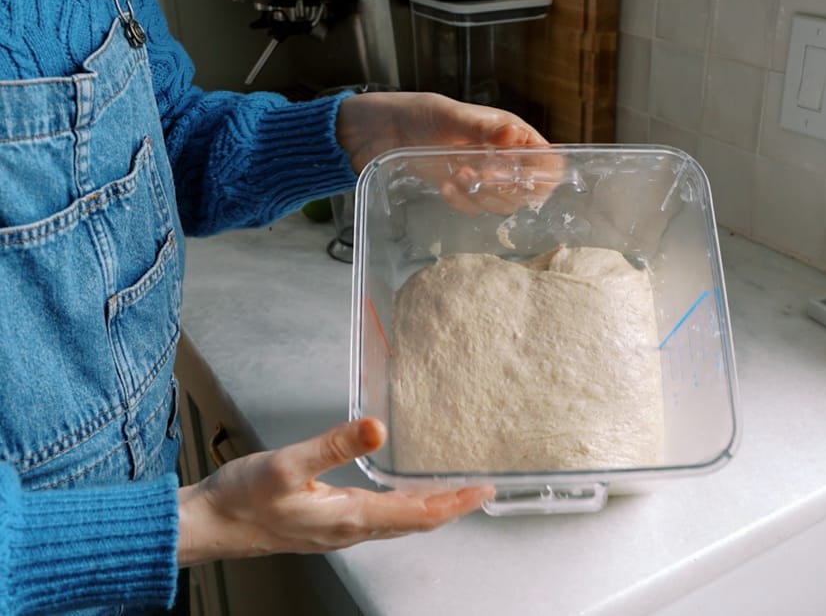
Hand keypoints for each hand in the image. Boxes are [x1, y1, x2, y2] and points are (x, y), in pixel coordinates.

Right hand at [177, 418, 492, 566]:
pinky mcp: (328, 523)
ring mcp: (340, 530)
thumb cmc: (242, 500)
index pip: (418, 514)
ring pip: (399, 523)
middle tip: (481, 489)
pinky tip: (404, 494)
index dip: (454, 502)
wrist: (209, 526)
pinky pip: (381, 519)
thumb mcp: (287, 465)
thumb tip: (377, 427)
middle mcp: (351, 530)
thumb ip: (333, 445)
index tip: (483, 490)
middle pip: (416, 522)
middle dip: (452, 506)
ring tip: (455, 491)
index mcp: (350, 518)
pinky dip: (405, 507)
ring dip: (431, 508)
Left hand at [336, 91, 560, 214]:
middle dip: (506, 189)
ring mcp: (482, 174)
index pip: (546, 161)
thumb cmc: (416, 113)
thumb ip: (482, 128)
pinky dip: (463, 203)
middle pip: (527, 188)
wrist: (378, 132)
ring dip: (483, 197)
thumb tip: (514, 135)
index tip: (514, 176)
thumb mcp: (449, 116)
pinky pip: (475, 207)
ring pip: (502, 203)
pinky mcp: (461, 190)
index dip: (538, 175)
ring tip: (456, 179)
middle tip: (480, 177)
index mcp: (509, 132)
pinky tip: (445, 189)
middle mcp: (501, 155)